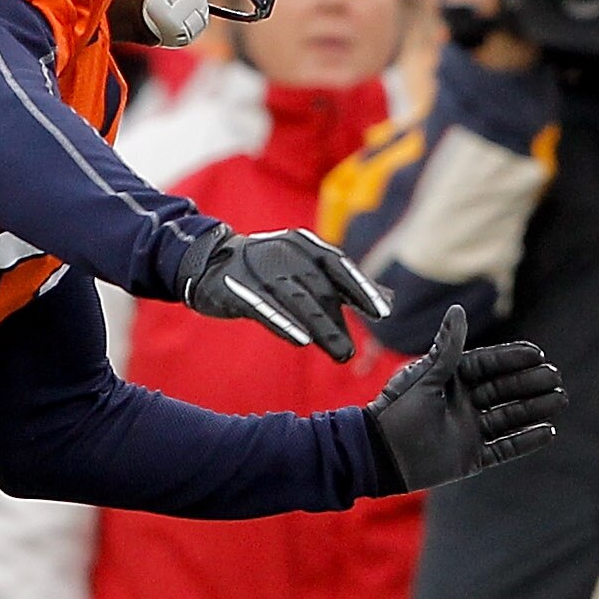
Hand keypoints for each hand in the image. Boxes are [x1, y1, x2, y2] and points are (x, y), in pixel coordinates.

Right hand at [176, 224, 391, 361]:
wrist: (210, 259)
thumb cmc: (267, 268)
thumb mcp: (305, 267)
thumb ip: (343, 283)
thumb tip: (387, 300)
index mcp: (306, 245)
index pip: (340, 266)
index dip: (362, 289)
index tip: (382, 313)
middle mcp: (287, 251)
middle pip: (319, 290)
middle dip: (337, 323)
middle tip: (349, 353)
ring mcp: (261, 268)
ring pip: (297, 301)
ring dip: (321, 328)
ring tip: (339, 353)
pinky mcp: (238, 287)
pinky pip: (264, 307)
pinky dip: (284, 323)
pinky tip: (301, 341)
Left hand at [365, 305, 564, 489]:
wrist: (379, 455)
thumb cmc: (397, 411)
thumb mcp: (425, 377)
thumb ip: (447, 348)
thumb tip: (458, 310)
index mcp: (450, 380)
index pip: (488, 365)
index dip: (512, 359)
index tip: (537, 354)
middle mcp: (463, 403)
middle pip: (504, 390)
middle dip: (530, 383)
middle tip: (556, 377)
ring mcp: (469, 430)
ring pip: (509, 417)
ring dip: (535, 408)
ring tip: (559, 399)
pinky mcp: (471, 457)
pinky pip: (505, 448)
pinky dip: (527, 441)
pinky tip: (549, 430)